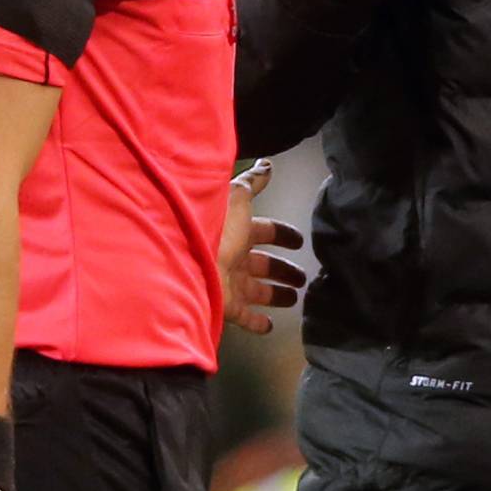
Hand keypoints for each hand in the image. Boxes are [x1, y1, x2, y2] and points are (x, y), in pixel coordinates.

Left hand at [220, 160, 304, 334]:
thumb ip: (252, 183)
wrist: (187, 263)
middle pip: (264, 264)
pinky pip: (246, 317)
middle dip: (284, 269)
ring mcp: (230, 284)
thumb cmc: (215, 229)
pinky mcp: (227, 307)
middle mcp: (233, 257)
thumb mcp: (236, 198)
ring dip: (277, 295)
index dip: (282, 235)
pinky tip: (271, 325)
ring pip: (259, 291)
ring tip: (295, 299)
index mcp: (237, 231)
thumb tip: (267, 164)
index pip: (264, 231)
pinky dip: (259, 322)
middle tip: (303, 278)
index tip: (299, 241)